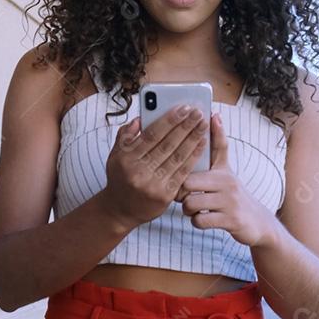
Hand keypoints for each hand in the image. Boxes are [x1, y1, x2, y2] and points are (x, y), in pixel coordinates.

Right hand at [100, 105, 209, 226]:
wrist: (120, 210)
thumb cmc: (120, 177)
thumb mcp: (115, 154)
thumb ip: (126, 135)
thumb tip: (141, 118)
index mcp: (126, 158)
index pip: (151, 135)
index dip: (169, 120)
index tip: (183, 108)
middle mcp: (139, 171)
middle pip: (167, 144)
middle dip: (185, 126)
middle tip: (198, 112)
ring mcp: (152, 184)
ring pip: (177, 157)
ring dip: (193, 139)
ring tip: (203, 125)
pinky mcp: (165, 195)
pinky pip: (182, 172)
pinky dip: (193, 157)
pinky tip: (201, 144)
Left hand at [178, 112, 276, 247]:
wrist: (257, 222)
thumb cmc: (232, 194)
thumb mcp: (226, 169)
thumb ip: (218, 145)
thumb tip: (215, 115)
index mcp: (223, 169)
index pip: (211, 151)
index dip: (197, 146)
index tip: (194, 140)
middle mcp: (228, 182)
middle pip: (188, 182)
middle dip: (180, 192)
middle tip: (183, 195)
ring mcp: (230, 201)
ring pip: (191, 203)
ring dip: (187, 209)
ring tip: (193, 208)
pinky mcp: (231, 220)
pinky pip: (200, 220)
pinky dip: (196, 221)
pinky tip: (201, 218)